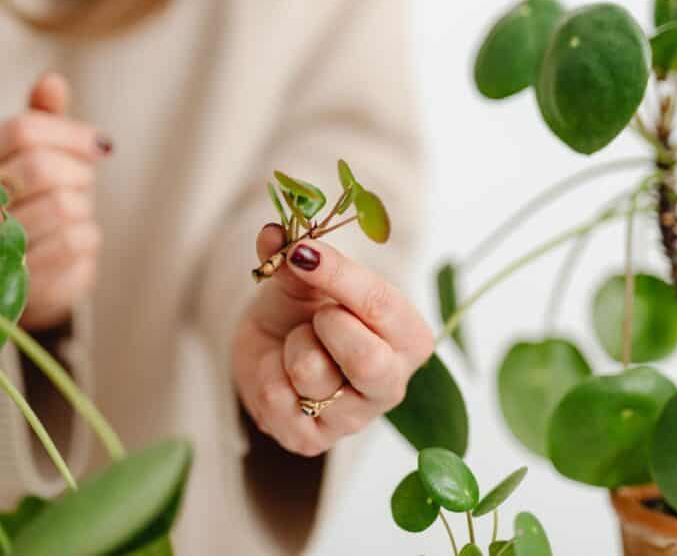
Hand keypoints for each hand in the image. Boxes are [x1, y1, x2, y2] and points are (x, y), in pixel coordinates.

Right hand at [0, 73, 111, 328]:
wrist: (37, 274)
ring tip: (73, 212)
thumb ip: (46, 118)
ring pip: (62, 207)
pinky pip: (73, 242)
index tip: (99, 145)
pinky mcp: (18, 279)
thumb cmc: (40, 201)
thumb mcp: (43, 153)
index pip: (23, 129)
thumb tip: (52, 81)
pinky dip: (88, 236)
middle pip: (40, 168)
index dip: (71, 133)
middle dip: (78, 173)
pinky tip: (75, 240)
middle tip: (82, 183)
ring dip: (83, 207)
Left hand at [232, 224, 433, 455]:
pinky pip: (278, 399)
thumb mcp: (303, 277)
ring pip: (312, 374)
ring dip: (292, 346)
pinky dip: (267, 373)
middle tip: (315, 313)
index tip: (302, 253)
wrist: (270, 349)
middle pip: (367, 361)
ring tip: (297, 343)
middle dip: (327, 325)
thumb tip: (273, 234)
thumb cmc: (303, 309)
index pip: (383, 306)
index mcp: (408, 337)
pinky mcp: (313, 441)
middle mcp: (391, 383)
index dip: (339, 276)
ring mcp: (353, 418)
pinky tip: (280, 372)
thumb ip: (294, 258)